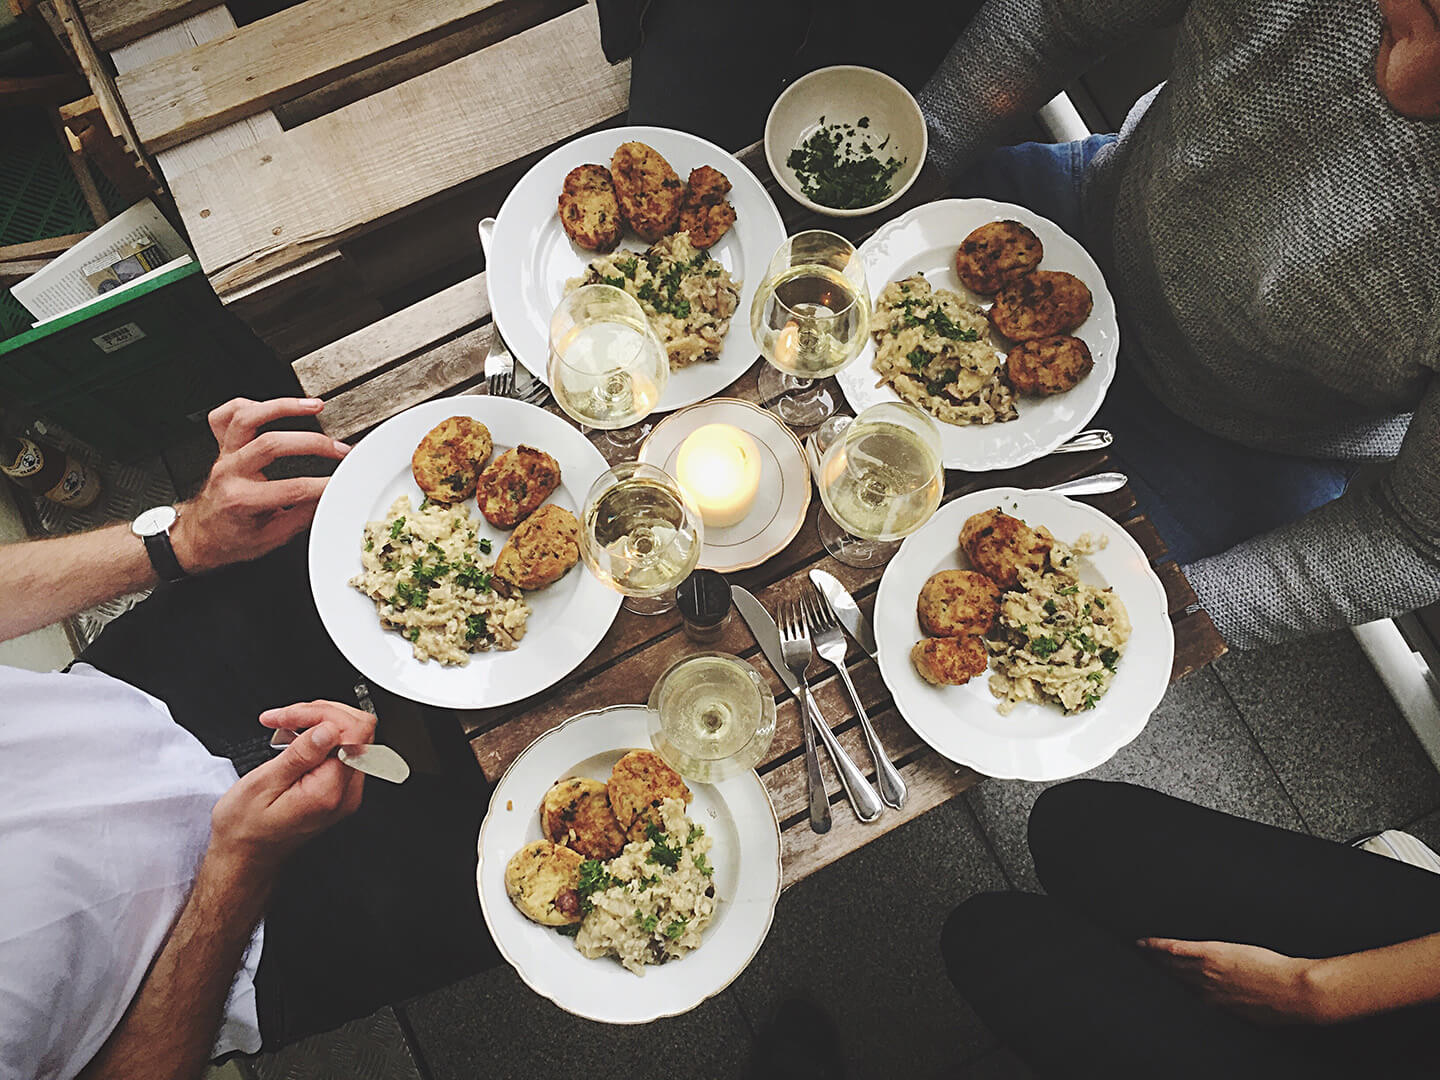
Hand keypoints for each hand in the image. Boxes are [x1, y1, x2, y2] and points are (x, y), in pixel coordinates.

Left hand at [170, 397, 348, 572]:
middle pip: (271, 444)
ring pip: (248, 418)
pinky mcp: (223, 446)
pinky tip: (272, 408)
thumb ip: (303, 515)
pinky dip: (249, 405)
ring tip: (313, 407)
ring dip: (283, 407)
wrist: (201, 536)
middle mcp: (230, 472)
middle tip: (338, 449)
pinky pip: (227, 414)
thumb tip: (328, 498)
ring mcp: (225, 455)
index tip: (342, 481)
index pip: (292, 487)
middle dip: (312, 443)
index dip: (322, 484)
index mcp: (242, 500)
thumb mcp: (272, 537)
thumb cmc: (231, 539)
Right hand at [209, 700, 375, 874]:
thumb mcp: (263, 785)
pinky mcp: (340, 787)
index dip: (322, 714)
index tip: (289, 717)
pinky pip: (342, 748)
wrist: (246, 855)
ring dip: (318, 721)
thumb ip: (300, 755)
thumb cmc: (246, 828)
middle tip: (284, 718)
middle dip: (320, 714)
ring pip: (351, 734)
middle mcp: (347, 792)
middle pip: (358, 729)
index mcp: (330, 791)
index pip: (354, 731)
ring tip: (284, 728)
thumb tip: (329, 728)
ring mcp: (346, 790)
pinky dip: (319, 735)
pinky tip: (295, 739)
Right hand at [1137, 937, 1326, 1024]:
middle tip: (1137, 964)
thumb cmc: (1281, 1006)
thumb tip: (1231, 1006)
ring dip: (1152, 958)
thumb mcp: (1256, 1014)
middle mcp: (1206, 989)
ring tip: (1139, 950)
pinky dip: (1161, 946)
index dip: (1169, 987)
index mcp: (1216, 1003)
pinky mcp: (1213, 954)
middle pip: (1173, 978)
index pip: (1185, 993)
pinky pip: (1180, 950)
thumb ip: (1237, 1007)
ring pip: (1172, 964)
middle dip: (1155, 972)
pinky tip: (1147, 943)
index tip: (1157, 983)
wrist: (1293, 993)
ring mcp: (1208, 971)